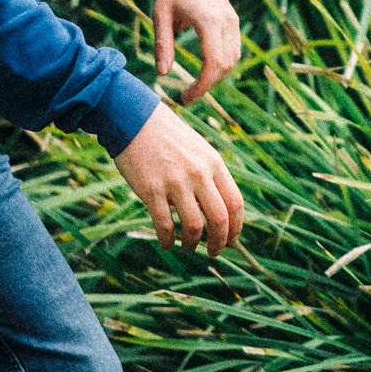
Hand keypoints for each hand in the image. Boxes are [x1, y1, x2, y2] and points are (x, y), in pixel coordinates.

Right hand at [113, 102, 245, 254]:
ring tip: (187, 248)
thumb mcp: (199, 151)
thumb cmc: (168, 138)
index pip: (235, 203)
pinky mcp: (151, 189)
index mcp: (214, 164)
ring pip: (193, 227)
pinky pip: (165, 225)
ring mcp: (175, 182)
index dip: (236, 228)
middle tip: (214, 252)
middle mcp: (198, 174)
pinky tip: (166, 243)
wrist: (134, 119)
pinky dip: (167, 240)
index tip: (231, 240)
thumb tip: (221, 211)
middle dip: (219, 243)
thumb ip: (211, 176)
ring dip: (192, 245)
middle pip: (219, 219)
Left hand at [154, 0, 241, 105]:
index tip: (185, 98)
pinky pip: (234, 49)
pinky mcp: (233, 20)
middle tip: (187, 94)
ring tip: (196, 84)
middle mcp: (227, 22)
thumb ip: (162, 45)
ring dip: (217, 76)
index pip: (214, 63)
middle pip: (226, 65)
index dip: (202, 86)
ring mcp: (233, 20)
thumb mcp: (160, 16)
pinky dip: (223, 64)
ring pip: (234, 59)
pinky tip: (206, 69)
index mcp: (209, 21)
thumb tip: (162, 75)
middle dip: (208, 84)